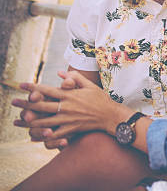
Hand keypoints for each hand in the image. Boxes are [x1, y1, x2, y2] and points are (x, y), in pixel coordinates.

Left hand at [11, 70, 131, 140]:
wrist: (111, 116)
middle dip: (26, 104)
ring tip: (18, 120)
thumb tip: (60, 73)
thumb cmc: (101, 99)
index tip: (21, 85)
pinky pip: (54, 134)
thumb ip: (75, 78)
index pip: (48, 90)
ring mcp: (68, 119)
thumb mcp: (89, 85)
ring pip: (44, 121)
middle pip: (42, 106)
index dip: (33, 87)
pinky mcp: (71, 129)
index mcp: (70, 95)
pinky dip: (43, 135)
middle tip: (13, 102)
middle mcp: (67, 107)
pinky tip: (33, 135)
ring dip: (30, 121)